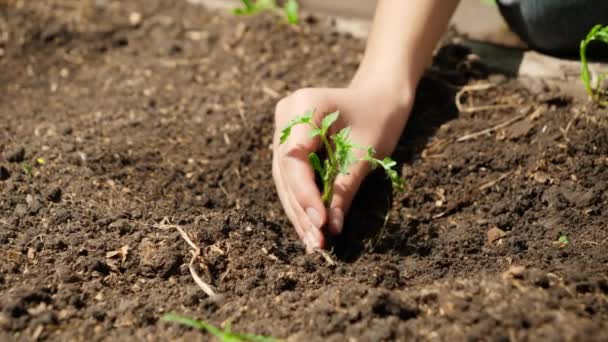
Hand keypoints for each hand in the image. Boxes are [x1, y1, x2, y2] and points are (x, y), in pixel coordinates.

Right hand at [272, 85, 412, 251]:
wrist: (380, 95)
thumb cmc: (379, 116)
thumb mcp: (365, 152)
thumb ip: (345, 187)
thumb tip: (331, 228)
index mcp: (303, 105)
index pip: (295, 159)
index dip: (305, 194)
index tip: (321, 223)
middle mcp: (286, 115)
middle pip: (285, 171)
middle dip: (302, 209)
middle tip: (317, 242)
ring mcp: (283, 128)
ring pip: (285, 178)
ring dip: (299, 211)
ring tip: (314, 242)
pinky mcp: (289, 142)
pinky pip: (291, 176)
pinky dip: (302, 201)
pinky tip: (311, 228)